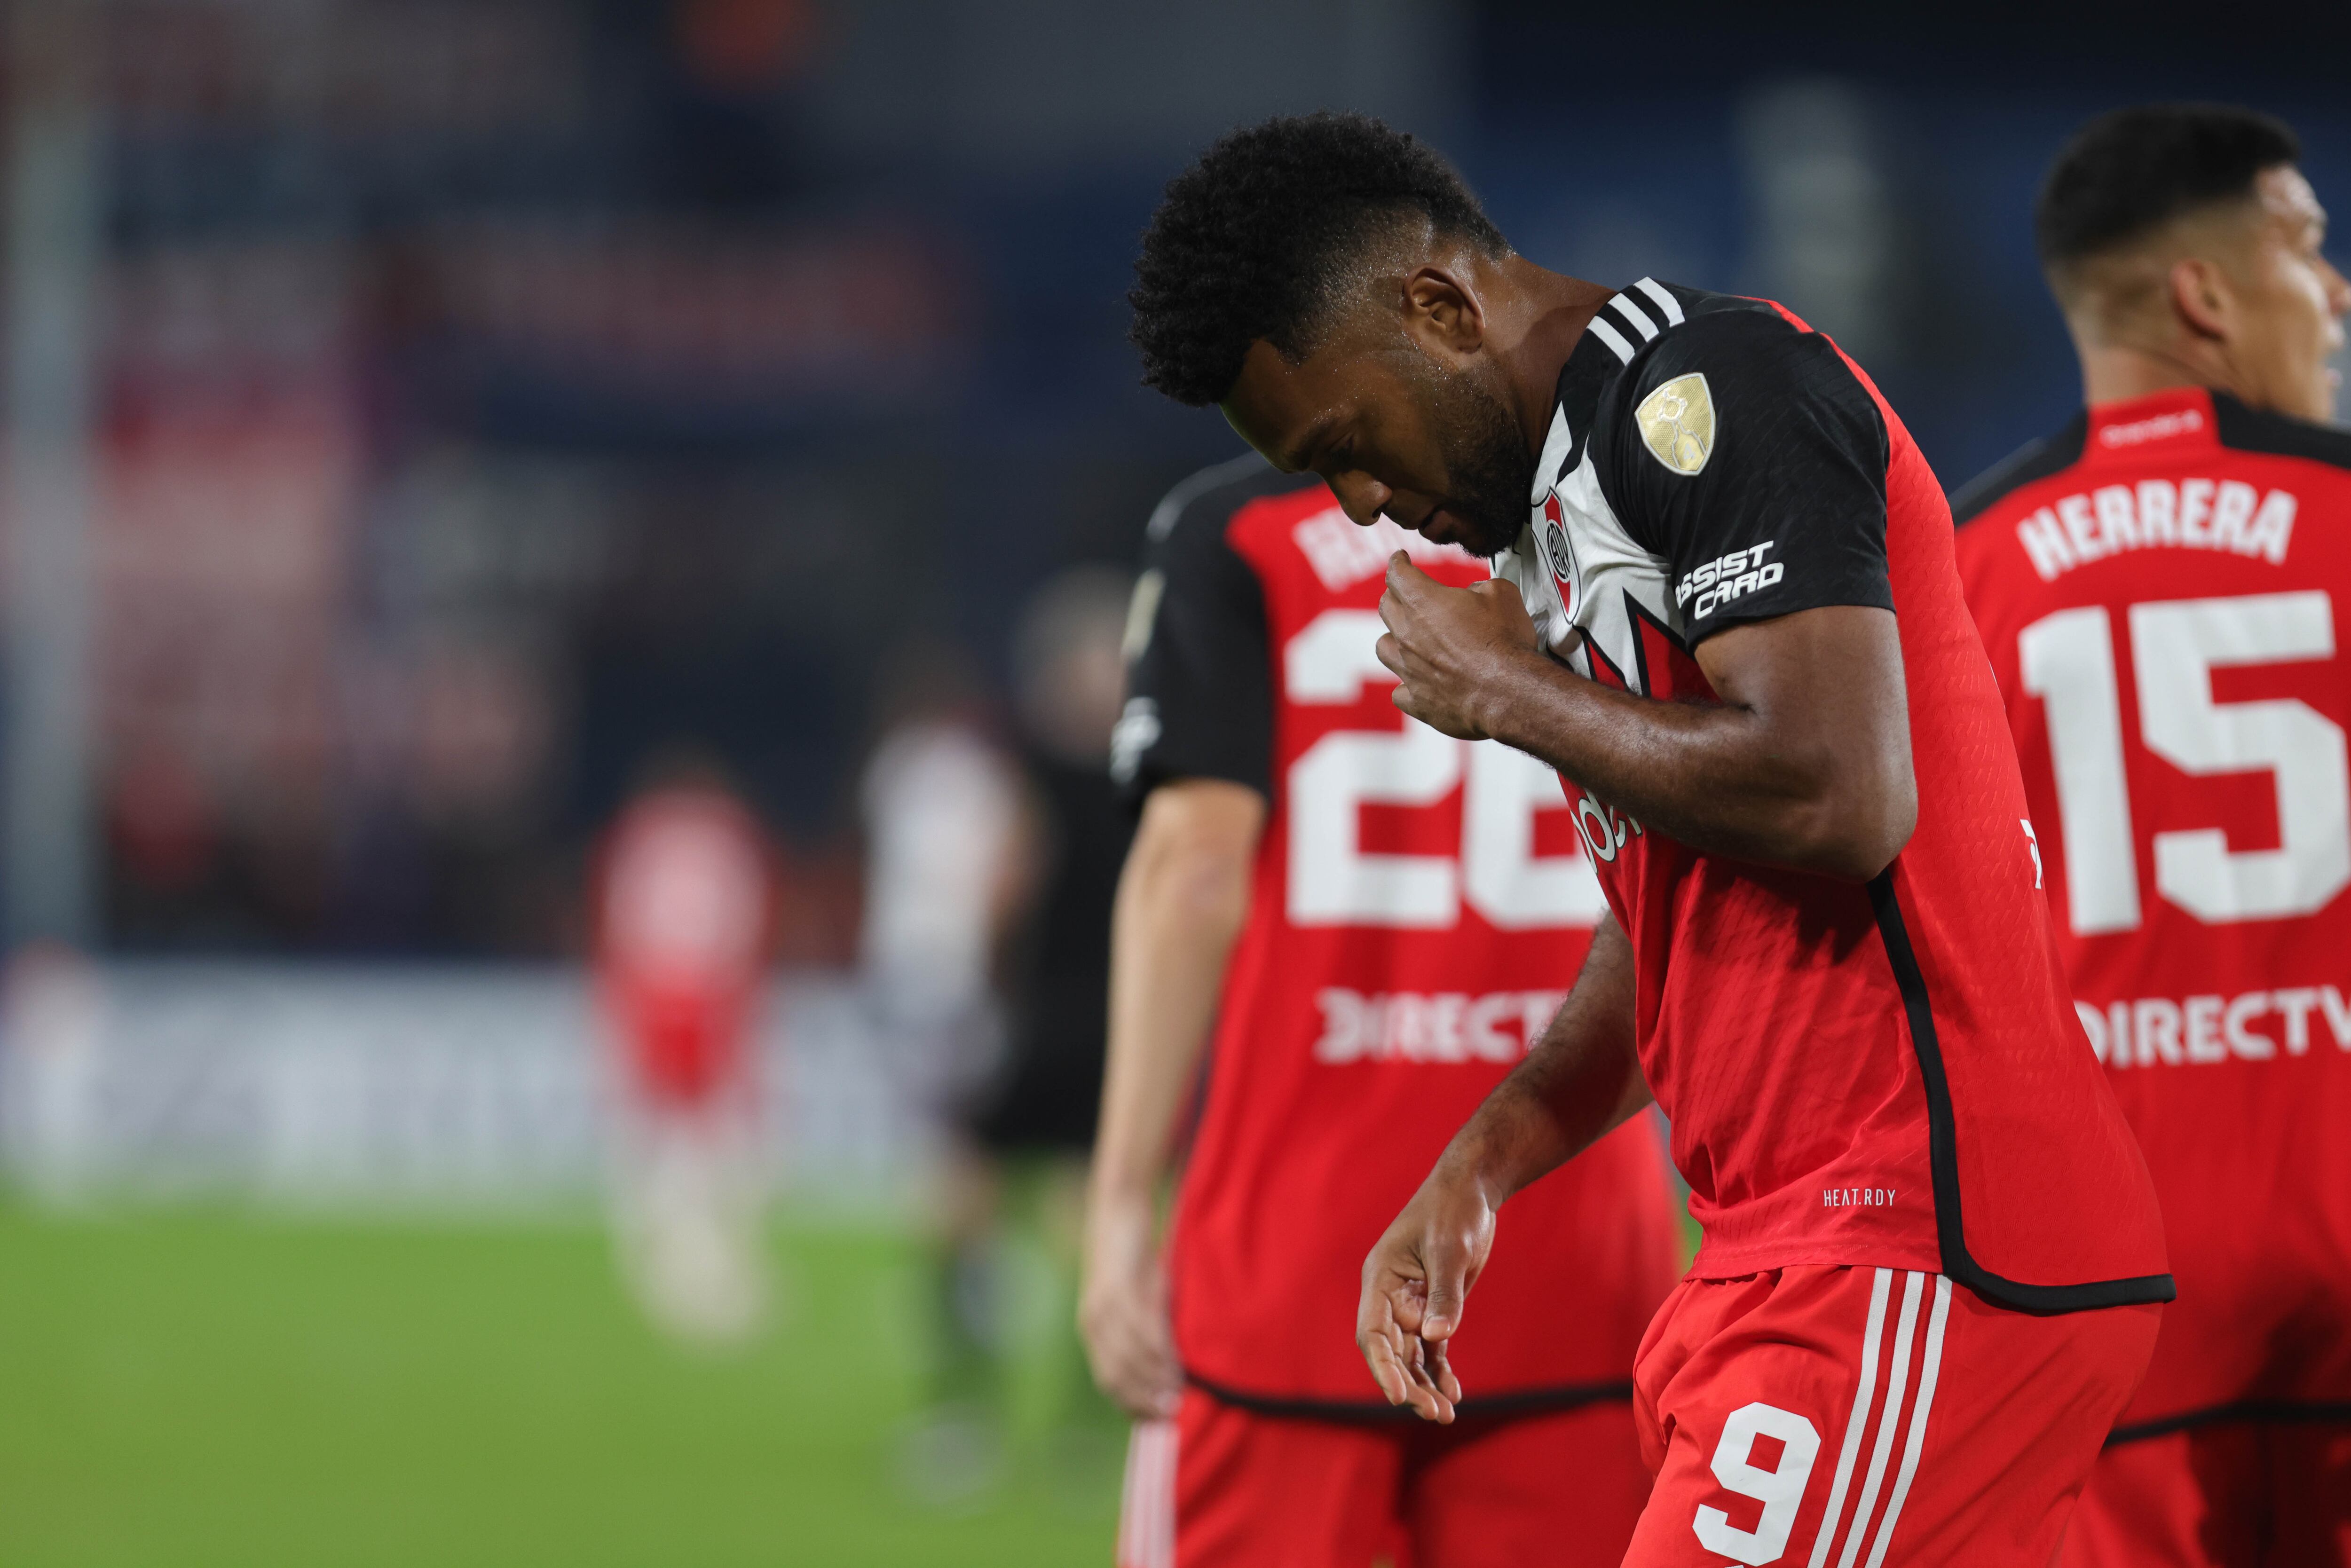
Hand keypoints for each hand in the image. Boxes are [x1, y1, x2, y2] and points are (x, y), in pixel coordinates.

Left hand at [1080, 1190, 1181, 1418]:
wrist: (1118, 1211)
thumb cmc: (1133, 1256)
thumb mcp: (1136, 1297)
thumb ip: (1146, 1328)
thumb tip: (1170, 1364)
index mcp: (1093, 1330)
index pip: (1109, 1381)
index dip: (1132, 1404)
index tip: (1158, 1421)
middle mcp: (1093, 1324)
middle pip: (1116, 1377)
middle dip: (1144, 1400)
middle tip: (1173, 1416)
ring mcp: (1103, 1308)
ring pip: (1129, 1358)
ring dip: (1154, 1381)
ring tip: (1179, 1395)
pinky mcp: (1119, 1290)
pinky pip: (1140, 1331)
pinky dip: (1158, 1353)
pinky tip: (1175, 1364)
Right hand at [1356, 1157, 1498, 1423]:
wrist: (1472, 1189)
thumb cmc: (1453, 1209)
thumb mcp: (1450, 1248)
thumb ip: (1444, 1294)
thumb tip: (1437, 1338)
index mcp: (1380, 1278)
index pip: (1373, 1333)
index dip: (1384, 1367)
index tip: (1399, 1396)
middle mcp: (1390, 1297)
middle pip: (1392, 1352)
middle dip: (1410, 1385)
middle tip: (1436, 1413)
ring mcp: (1411, 1305)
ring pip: (1411, 1356)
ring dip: (1425, 1385)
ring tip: (1446, 1414)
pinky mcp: (1434, 1308)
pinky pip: (1432, 1349)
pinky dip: (1440, 1370)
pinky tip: (1454, 1393)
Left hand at [1376, 555, 1541, 739]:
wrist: (1508, 692)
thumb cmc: (1504, 642)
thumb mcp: (1502, 594)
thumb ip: (1480, 587)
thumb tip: (1474, 593)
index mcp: (1423, 602)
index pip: (1397, 574)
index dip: (1398, 563)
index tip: (1400, 560)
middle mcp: (1408, 634)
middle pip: (1386, 607)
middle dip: (1395, 596)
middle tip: (1406, 595)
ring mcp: (1409, 670)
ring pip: (1384, 647)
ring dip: (1394, 638)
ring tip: (1407, 638)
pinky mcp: (1417, 700)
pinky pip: (1400, 691)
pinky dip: (1407, 685)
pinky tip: (1418, 683)